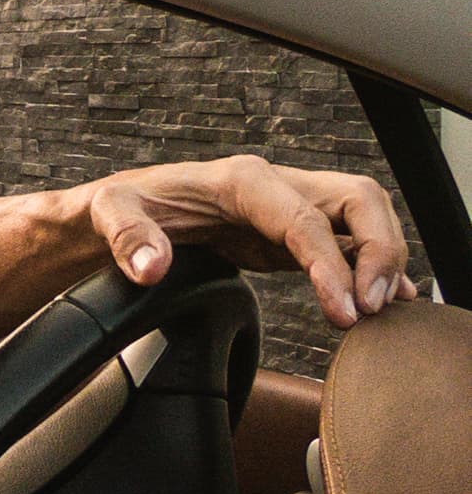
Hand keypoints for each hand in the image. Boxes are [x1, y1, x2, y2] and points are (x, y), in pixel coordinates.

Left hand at [86, 156, 412, 328]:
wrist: (117, 210)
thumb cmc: (116, 205)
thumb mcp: (106, 213)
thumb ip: (125, 235)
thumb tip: (150, 266)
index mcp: (241, 181)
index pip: (306, 219)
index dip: (332, 265)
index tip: (342, 310)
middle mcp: (276, 187)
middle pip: (359, 201)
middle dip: (379, 251)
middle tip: (372, 308)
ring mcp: (288, 208)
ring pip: (363, 218)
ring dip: (383, 261)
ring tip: (378, 312)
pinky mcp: (288, 234)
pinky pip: (346, 243)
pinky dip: (371, 268)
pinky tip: (387, 300)